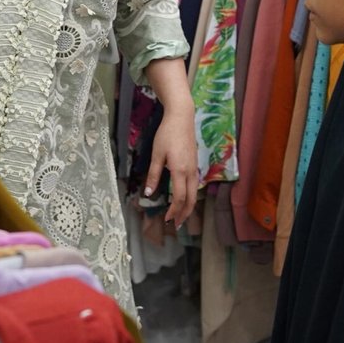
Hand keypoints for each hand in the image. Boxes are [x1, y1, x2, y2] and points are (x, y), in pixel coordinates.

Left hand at [147, 107, 198, 227]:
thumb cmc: (167, 134)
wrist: (182, 117)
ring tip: (181, 215)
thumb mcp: (157, 154)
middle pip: (191, 199)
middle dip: (185, 213)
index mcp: (180, 171)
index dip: (174, 211)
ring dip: (189, 206)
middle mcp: (191, 172)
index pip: (179, 198)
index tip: (166, 220)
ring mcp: (195, 167)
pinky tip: (185, 197)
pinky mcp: (195, 163)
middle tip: (177, 225)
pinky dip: (191, 196)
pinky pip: (195, 185)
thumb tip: (148, 193)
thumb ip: (153, 175)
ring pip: (195, 193)